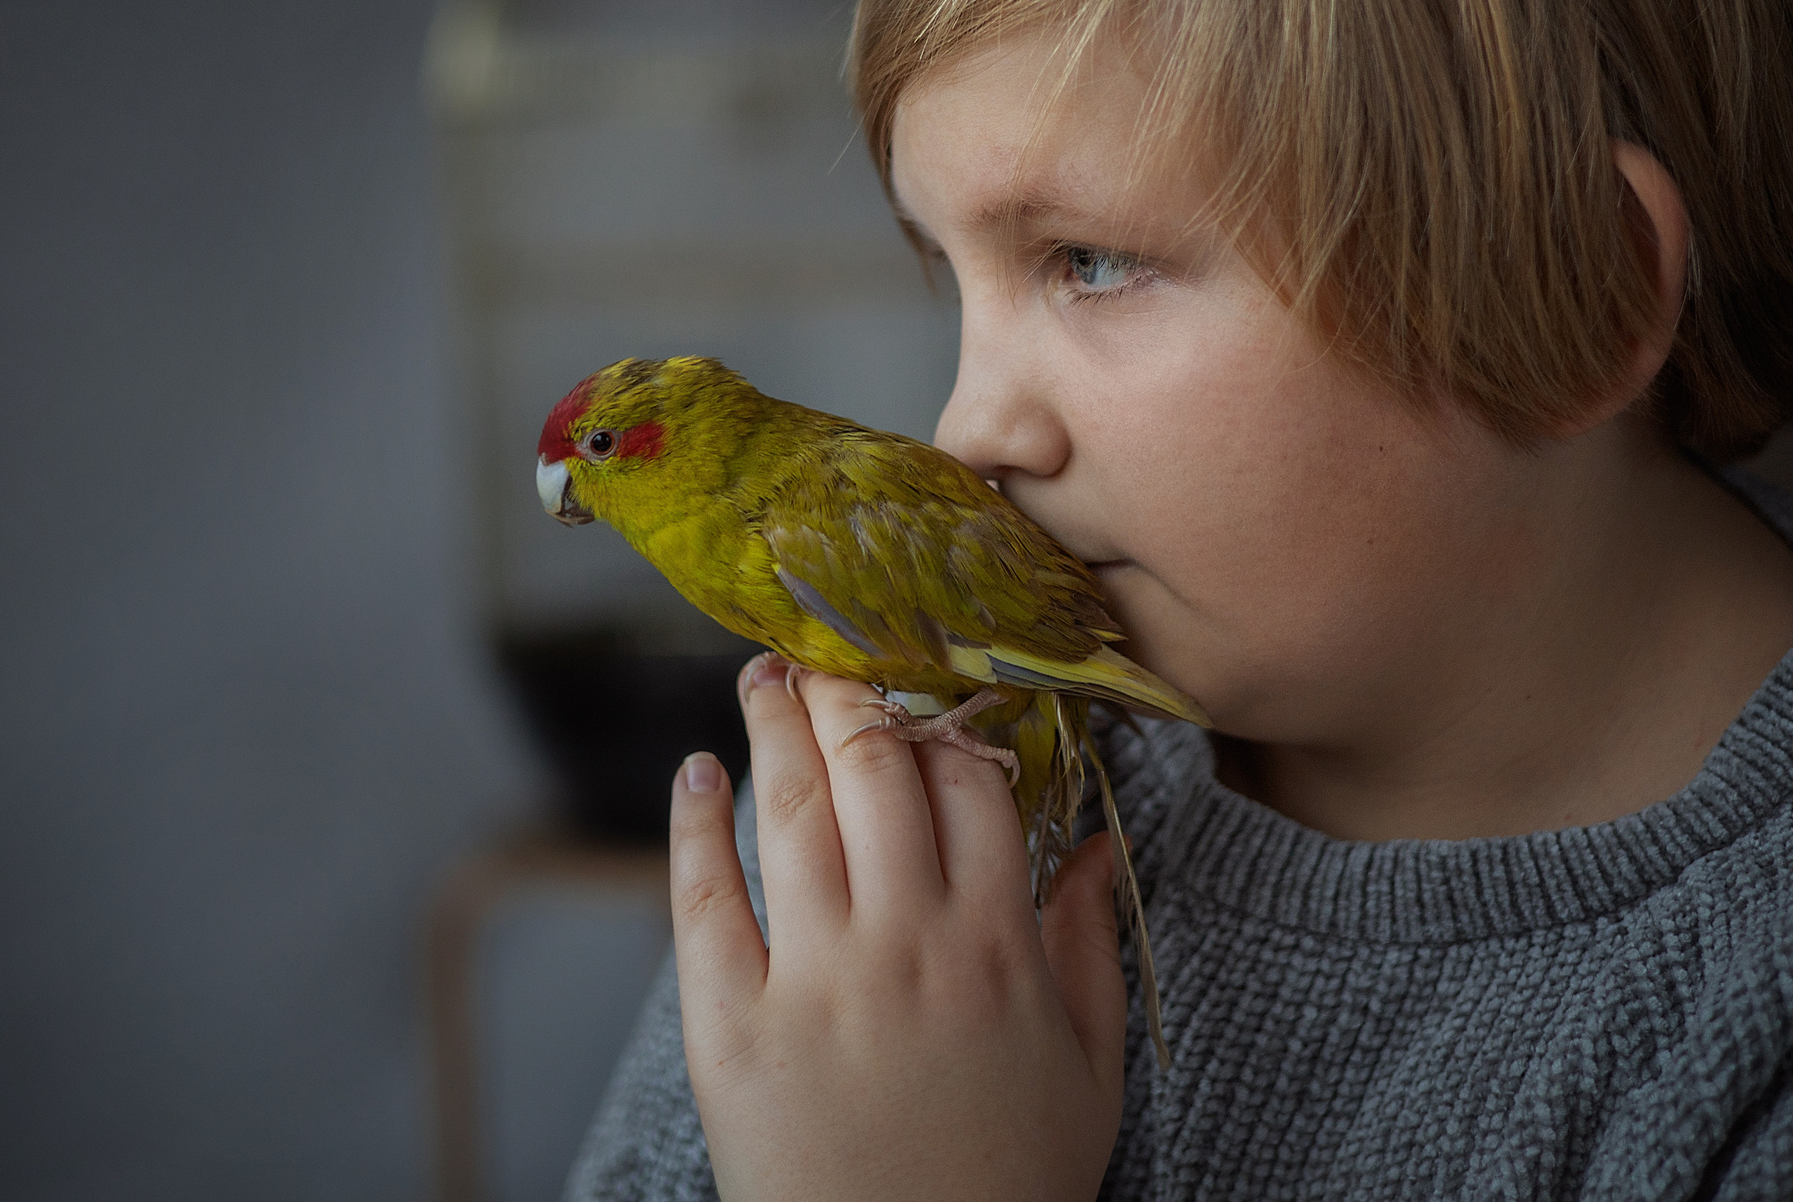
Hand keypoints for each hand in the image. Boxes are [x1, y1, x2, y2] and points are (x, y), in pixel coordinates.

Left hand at [668, 655, 1126, 1201]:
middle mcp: (905, 945)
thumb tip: (1099, 847)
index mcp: (997, 947)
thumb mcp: (1088, 1071)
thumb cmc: (1008, 1186)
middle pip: (875, 772)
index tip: (924, 689)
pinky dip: (694, 825)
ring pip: (791, 813)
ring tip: (763, 675)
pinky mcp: (730, 1030)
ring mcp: (812, 983)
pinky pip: (704, 902)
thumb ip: (1090, 947)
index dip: (946, 720)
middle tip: (829, 645)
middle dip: (850, 691)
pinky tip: (694, 774)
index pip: (971, 784)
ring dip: (773, 725)